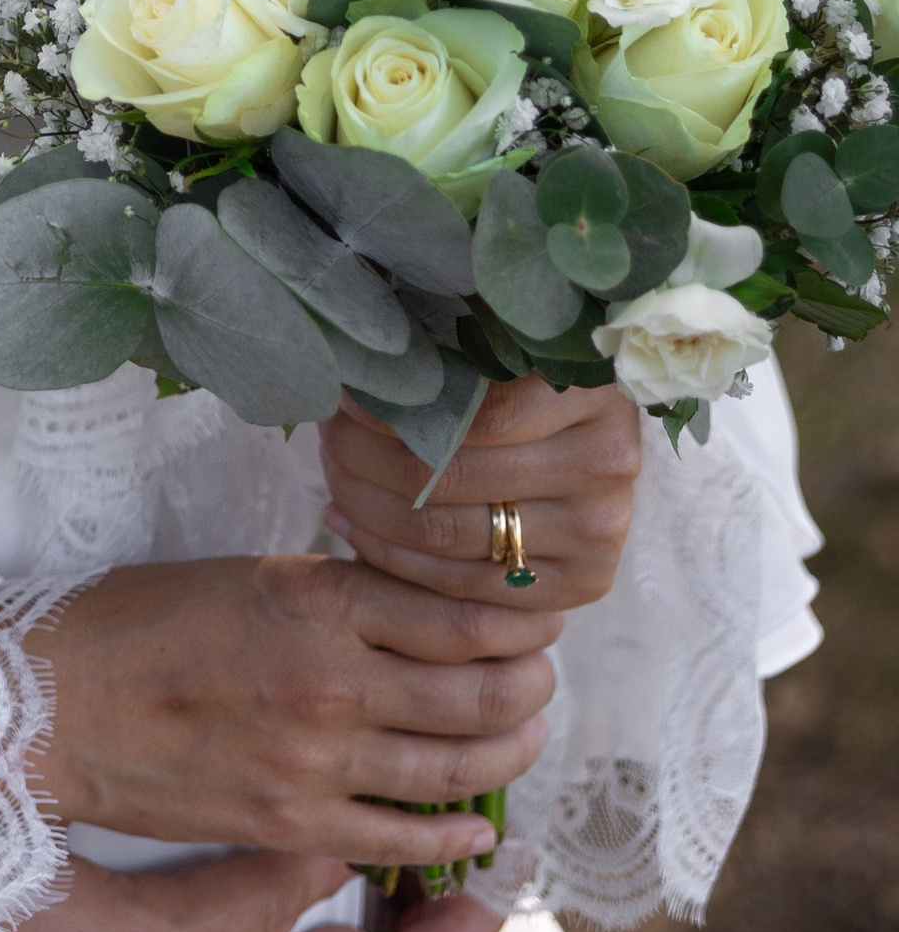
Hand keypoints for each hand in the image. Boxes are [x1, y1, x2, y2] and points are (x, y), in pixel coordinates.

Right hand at [42, 554, 559, 871]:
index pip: (461, 615)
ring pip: (456, 766)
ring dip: (508, 752)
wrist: (56, 703)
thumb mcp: (247, 574)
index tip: (535, 614)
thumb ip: (333, 593)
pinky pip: (402, 838)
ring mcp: (318, 763)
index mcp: (318, 600)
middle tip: (541, 675)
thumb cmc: (138, 622)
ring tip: (522, 733)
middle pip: (480, 693)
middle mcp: (333, 681)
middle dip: (529, 686)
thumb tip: (407, 602)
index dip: (516, 619)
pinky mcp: (293, 827)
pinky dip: (455, 834)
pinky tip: (476, 824)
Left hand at [321, 376, 641, 614]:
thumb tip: (361, 364)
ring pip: (448, 534)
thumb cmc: (530, 379)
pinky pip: (462, 584)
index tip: (344, 396)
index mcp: (593, 393)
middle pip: (454, 476)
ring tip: (330, 473)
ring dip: (368, 504)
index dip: (397, 408)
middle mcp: (605, 466)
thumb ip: (453, 353)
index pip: (476, 415)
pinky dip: (390, 554)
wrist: (591, 442)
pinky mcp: (581, 584)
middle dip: (368, 456)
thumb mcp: (506, 347)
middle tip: (325, 437)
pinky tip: (345, 520)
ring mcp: (598, 532)